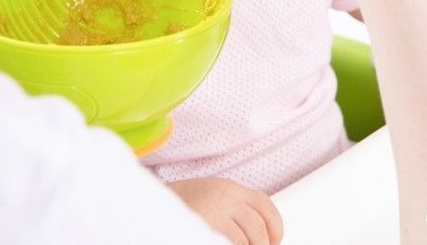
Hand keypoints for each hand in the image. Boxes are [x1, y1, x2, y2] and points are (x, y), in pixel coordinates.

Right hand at [168, 177, 282, 244]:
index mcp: (230, 188)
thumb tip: (258, 234)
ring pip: (246, 240)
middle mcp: (227, 197)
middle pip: (259, 226)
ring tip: (229, 244)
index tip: (274, 241)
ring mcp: (217, 213)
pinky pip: (229, 244)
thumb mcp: (212, 195)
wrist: (151, 204)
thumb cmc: (181, 205)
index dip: (275, 226)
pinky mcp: (207, 227)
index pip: (265, 205)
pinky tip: (219, 243)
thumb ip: (235, 208)